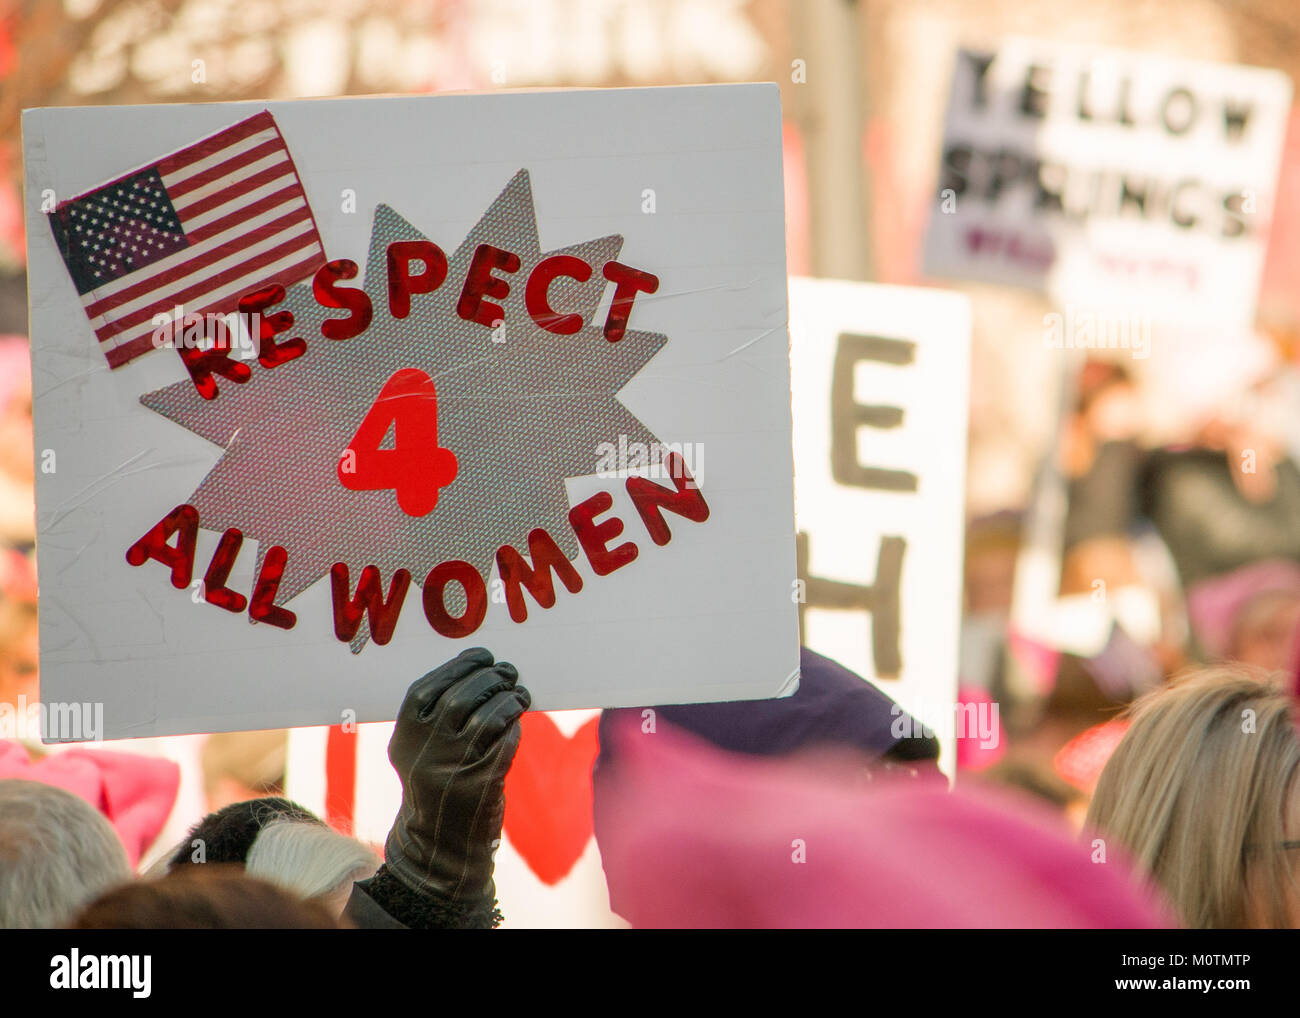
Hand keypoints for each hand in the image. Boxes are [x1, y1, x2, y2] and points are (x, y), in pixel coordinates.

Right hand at [383, 647, 529, 912]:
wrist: (437, 846)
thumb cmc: (435, 784)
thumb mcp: (419, 751)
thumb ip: (436, 714)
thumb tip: (477, 668)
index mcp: (403, 738)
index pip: (426, 688)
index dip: (458, 666)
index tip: (482, 655)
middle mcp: (423, 753)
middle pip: (460, 698)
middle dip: (489, 678)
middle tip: (508, 672)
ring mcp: (451, 771)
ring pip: (486, 719)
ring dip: (508, 700)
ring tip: (519, 694)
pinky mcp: (480, 787)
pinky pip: (504, 745)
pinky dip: (514, 729)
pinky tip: (516, 723)